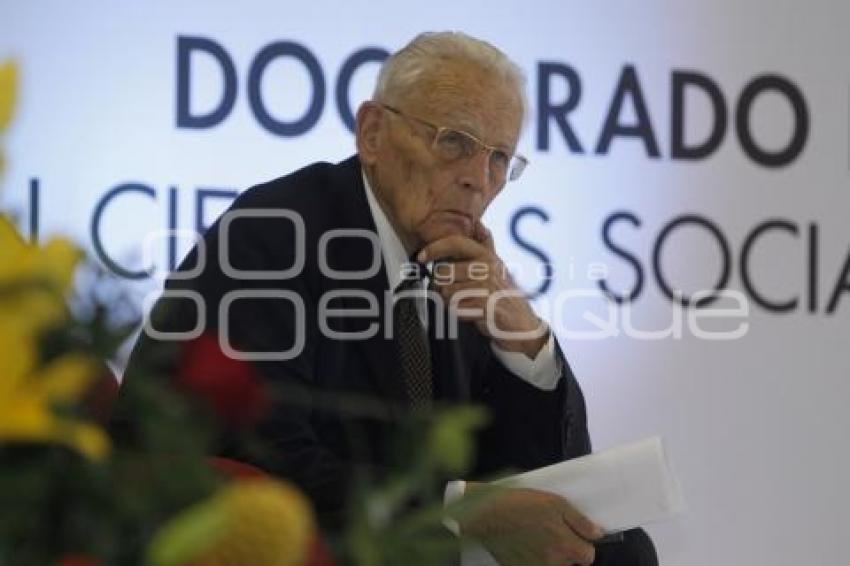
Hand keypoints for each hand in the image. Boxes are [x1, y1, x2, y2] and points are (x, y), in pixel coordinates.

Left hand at [417, 221, 547, 358]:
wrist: (523, 325)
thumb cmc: (505, 297)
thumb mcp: (498, 267)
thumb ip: (486, 246)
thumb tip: (478, 224)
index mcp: (488, 256)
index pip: (455, 243)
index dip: (434, 248)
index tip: (421, 257)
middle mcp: (488, 267)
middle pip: (443, 272)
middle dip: (442, 287)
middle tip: (456, 294)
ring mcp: (487, 285)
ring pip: (446, 292)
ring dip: (451, 303)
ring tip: (468, 304)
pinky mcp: (485, 305)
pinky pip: (456, 308)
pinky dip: (460, 315)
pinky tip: (473, 314)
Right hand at [458, 483, 602, 565]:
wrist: (486, 514)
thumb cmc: (520, 505)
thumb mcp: (555, 503)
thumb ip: (580, 521)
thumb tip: (597, 535)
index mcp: (564, 545)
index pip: (589, 557)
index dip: (583, 544)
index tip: (575, 536)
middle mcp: (553, 563)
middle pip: (570, 563)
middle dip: (566, 550)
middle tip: (552, 532)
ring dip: (550, 556)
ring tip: (537, 538)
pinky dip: (534, 559)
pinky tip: (525, 545)